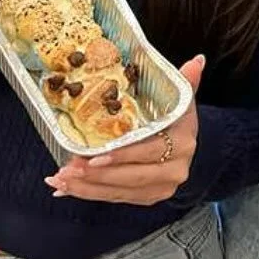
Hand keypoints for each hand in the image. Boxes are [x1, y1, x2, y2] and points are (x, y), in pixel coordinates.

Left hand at [45, 55, 204, 203]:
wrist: (185, 145)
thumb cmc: (176, 119)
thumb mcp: (180, 100)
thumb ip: (186, 81)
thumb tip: (198, 60)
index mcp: (182, 144)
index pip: (150, 151)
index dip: (123, 155)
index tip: (95, 156)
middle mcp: (175, 170)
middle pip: (132, 176)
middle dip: (97, 174)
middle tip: (69, 167)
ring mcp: (161, 188)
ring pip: (120, 191)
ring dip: (87, 187)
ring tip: (61, 179)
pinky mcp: (148, 198)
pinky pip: (116, 198)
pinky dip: (90, 194)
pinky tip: (67, 188)